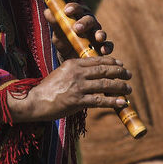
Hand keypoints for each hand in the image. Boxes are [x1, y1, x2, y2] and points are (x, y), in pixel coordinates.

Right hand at [7, 56, 130, 121]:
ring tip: (129, 89)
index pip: (98, 60)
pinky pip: (100, 100)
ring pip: (105, 84)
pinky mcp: (77, 101)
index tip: (121, 64)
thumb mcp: (62, 73)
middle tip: (129, 75)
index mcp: (73, 63)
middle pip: (104, 70)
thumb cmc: (49, 89)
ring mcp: (77, 87)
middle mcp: (77, 73)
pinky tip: (122, 103)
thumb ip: (77, 71)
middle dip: (120, 72)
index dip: (112, 62)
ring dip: (120, 87)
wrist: (34, 101)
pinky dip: (113, 102)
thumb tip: (94, 73)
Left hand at [43, 3, 112, 58]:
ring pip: (100, 32)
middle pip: (89, 20)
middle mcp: (90, 23)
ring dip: (100, 34)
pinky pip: (108, 45)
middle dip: (84, 23)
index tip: (66, 10)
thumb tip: (48, 11)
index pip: (77, 8)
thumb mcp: (58, 32)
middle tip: (77, 28)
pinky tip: (104, 50)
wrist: (70, 56)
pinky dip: (107, 47)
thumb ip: (55, 22)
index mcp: (79, 16)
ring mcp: (97, 34)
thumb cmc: (65, 40)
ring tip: (98, 38)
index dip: (73, 8)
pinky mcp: (102, 46)